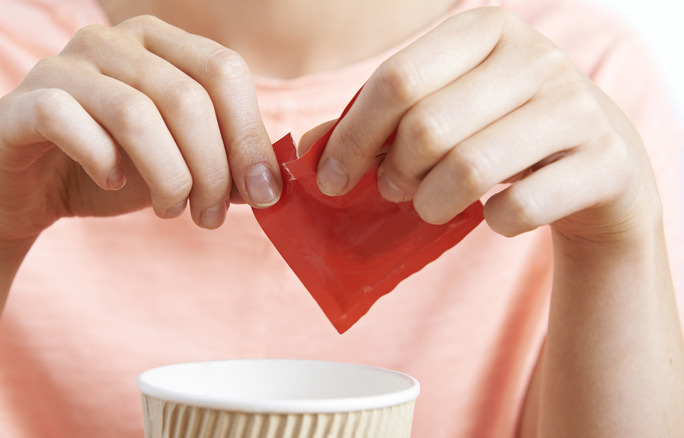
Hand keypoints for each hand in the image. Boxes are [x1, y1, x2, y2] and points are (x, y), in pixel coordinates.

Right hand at [0, 15, 281, 241]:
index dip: (250, 136)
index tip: (264, 193)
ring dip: (167, 176)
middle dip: (212, 168)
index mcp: (160, 44)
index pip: (225, 72)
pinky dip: (103, 161)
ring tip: (172, 211)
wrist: (30, 190)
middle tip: (211, 216)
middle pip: (187, 98)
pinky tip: (114, 183)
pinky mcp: (22, 102)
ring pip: (136, 113)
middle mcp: (112, 41)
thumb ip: (224, 163)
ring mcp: (63, 65)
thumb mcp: (181, 165)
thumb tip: (270, 182)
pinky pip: (70, 122)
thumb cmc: (114, 170)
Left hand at [314, 7, 658, 246]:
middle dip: (393, 174)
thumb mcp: (442, 112)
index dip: (352, 136)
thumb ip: (375, 125)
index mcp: (485, 31)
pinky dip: (494, 222)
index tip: (330, 178)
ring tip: (430, 206)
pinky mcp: (603, 162)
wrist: (598, 162)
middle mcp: (536, 57)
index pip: (397, 80)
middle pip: (426, 128)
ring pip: (468, 170)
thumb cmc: (499, 132)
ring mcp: (576, 107)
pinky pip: (519, 208)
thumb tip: (306, 155)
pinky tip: (494, 214)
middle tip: (391, 190)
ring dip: (431, 204)